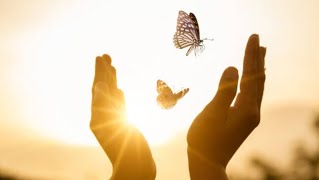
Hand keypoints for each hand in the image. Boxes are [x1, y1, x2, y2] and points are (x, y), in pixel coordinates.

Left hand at [90, 54, 155, 179]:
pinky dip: (118, 96)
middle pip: (102, 89)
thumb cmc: (125, 149)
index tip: (100, 56)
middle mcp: (103, 115)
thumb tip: (97, 84)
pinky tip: (119, 89)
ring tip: (112, 67)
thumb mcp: (113, 125)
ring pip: (111, 96)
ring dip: (111, 81)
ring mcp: (113, 119)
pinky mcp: (123, 124)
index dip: (99, 72)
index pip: (97, 88)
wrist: (136, 167)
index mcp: (97, 115)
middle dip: (104, 72)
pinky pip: (119, 106)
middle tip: (105, 55)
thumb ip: (105, 104)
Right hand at [187, 34, 265, 178]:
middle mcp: (252, 111)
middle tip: (258, 41)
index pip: (251, 75)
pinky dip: (252, 82)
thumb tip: (233, 67)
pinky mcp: (243, 119)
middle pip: (258, 79)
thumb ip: (224, 90)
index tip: (253, 37)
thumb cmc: (206, 138)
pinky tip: (250, 80)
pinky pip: (251, 95)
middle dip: (257, 59)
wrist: (207, 162)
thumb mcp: (213, 113)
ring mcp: (249, 116)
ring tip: (260, 55)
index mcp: (247, 108)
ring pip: (256, 87)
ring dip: (258, 69)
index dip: (251, 55)